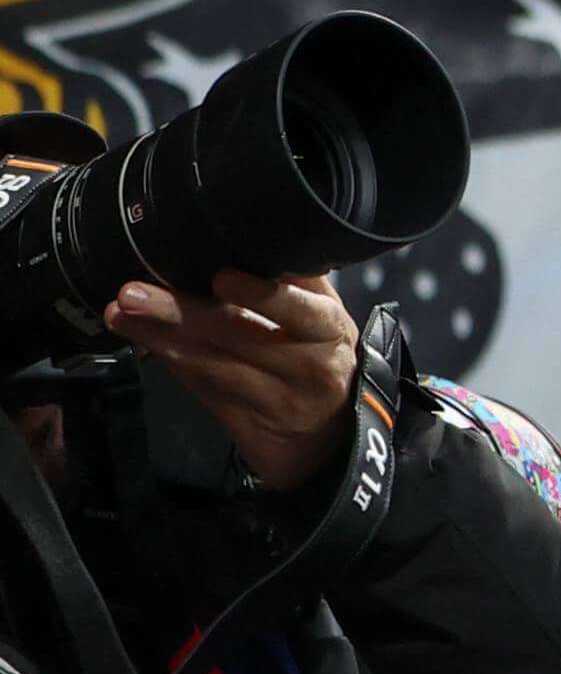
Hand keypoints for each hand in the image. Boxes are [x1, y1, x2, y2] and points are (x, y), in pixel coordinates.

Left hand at [98, 272, 358, 492]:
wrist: (328, 434)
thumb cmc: (323, 357)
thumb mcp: (328, 318)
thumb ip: (301, 284)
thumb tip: (256, 240)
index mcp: (328, 332)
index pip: (298, 311)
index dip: (259, 295)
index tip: (220, 277)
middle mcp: (302, 366)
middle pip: (238, 336)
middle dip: (181, 312)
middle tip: (133, 293)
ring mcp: (270, 397)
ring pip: (208, 364)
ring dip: (158, 337)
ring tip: (119, 313)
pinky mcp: (239, 419)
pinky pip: (197, 384)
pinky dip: (166, 359)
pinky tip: (139, 338)